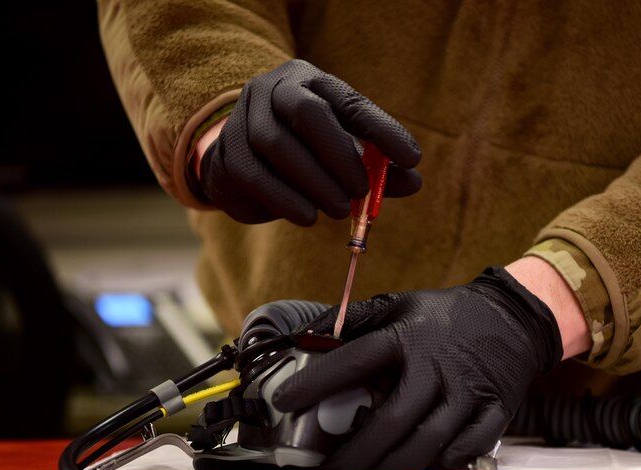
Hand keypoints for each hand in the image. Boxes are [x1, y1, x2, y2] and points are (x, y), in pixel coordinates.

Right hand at [199, 59, 421, 224]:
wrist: (243, 163)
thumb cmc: (304, 155)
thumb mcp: (343, 155)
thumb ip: (377, 169)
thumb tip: (414, 182)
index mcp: (311, 82)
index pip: (350, 102)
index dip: (383, 130)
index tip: (412, 158)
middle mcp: (273, 90)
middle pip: (307, 113)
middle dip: (340, 156)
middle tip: (361, 190)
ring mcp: (243, 118)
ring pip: (277, 144)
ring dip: (315, 182)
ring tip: (339, 209)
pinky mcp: (227, 152)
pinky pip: (255, 175)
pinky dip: (286, 200)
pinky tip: (308, 217)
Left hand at [271, 267, 562, 469]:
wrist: (515, 317)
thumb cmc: (451, 315)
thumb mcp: (402, 302)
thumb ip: (355, 318)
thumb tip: (306, 334)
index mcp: (410, 336)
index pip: (356, 360)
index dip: (317, 381)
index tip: (285, 400)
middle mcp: (438, 367)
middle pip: (392, 419)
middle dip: (355, 452)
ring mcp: (468, 393)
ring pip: (428, 442)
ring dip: (392, 468)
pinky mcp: (494, 413)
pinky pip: (466, 449)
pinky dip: (439, 466)